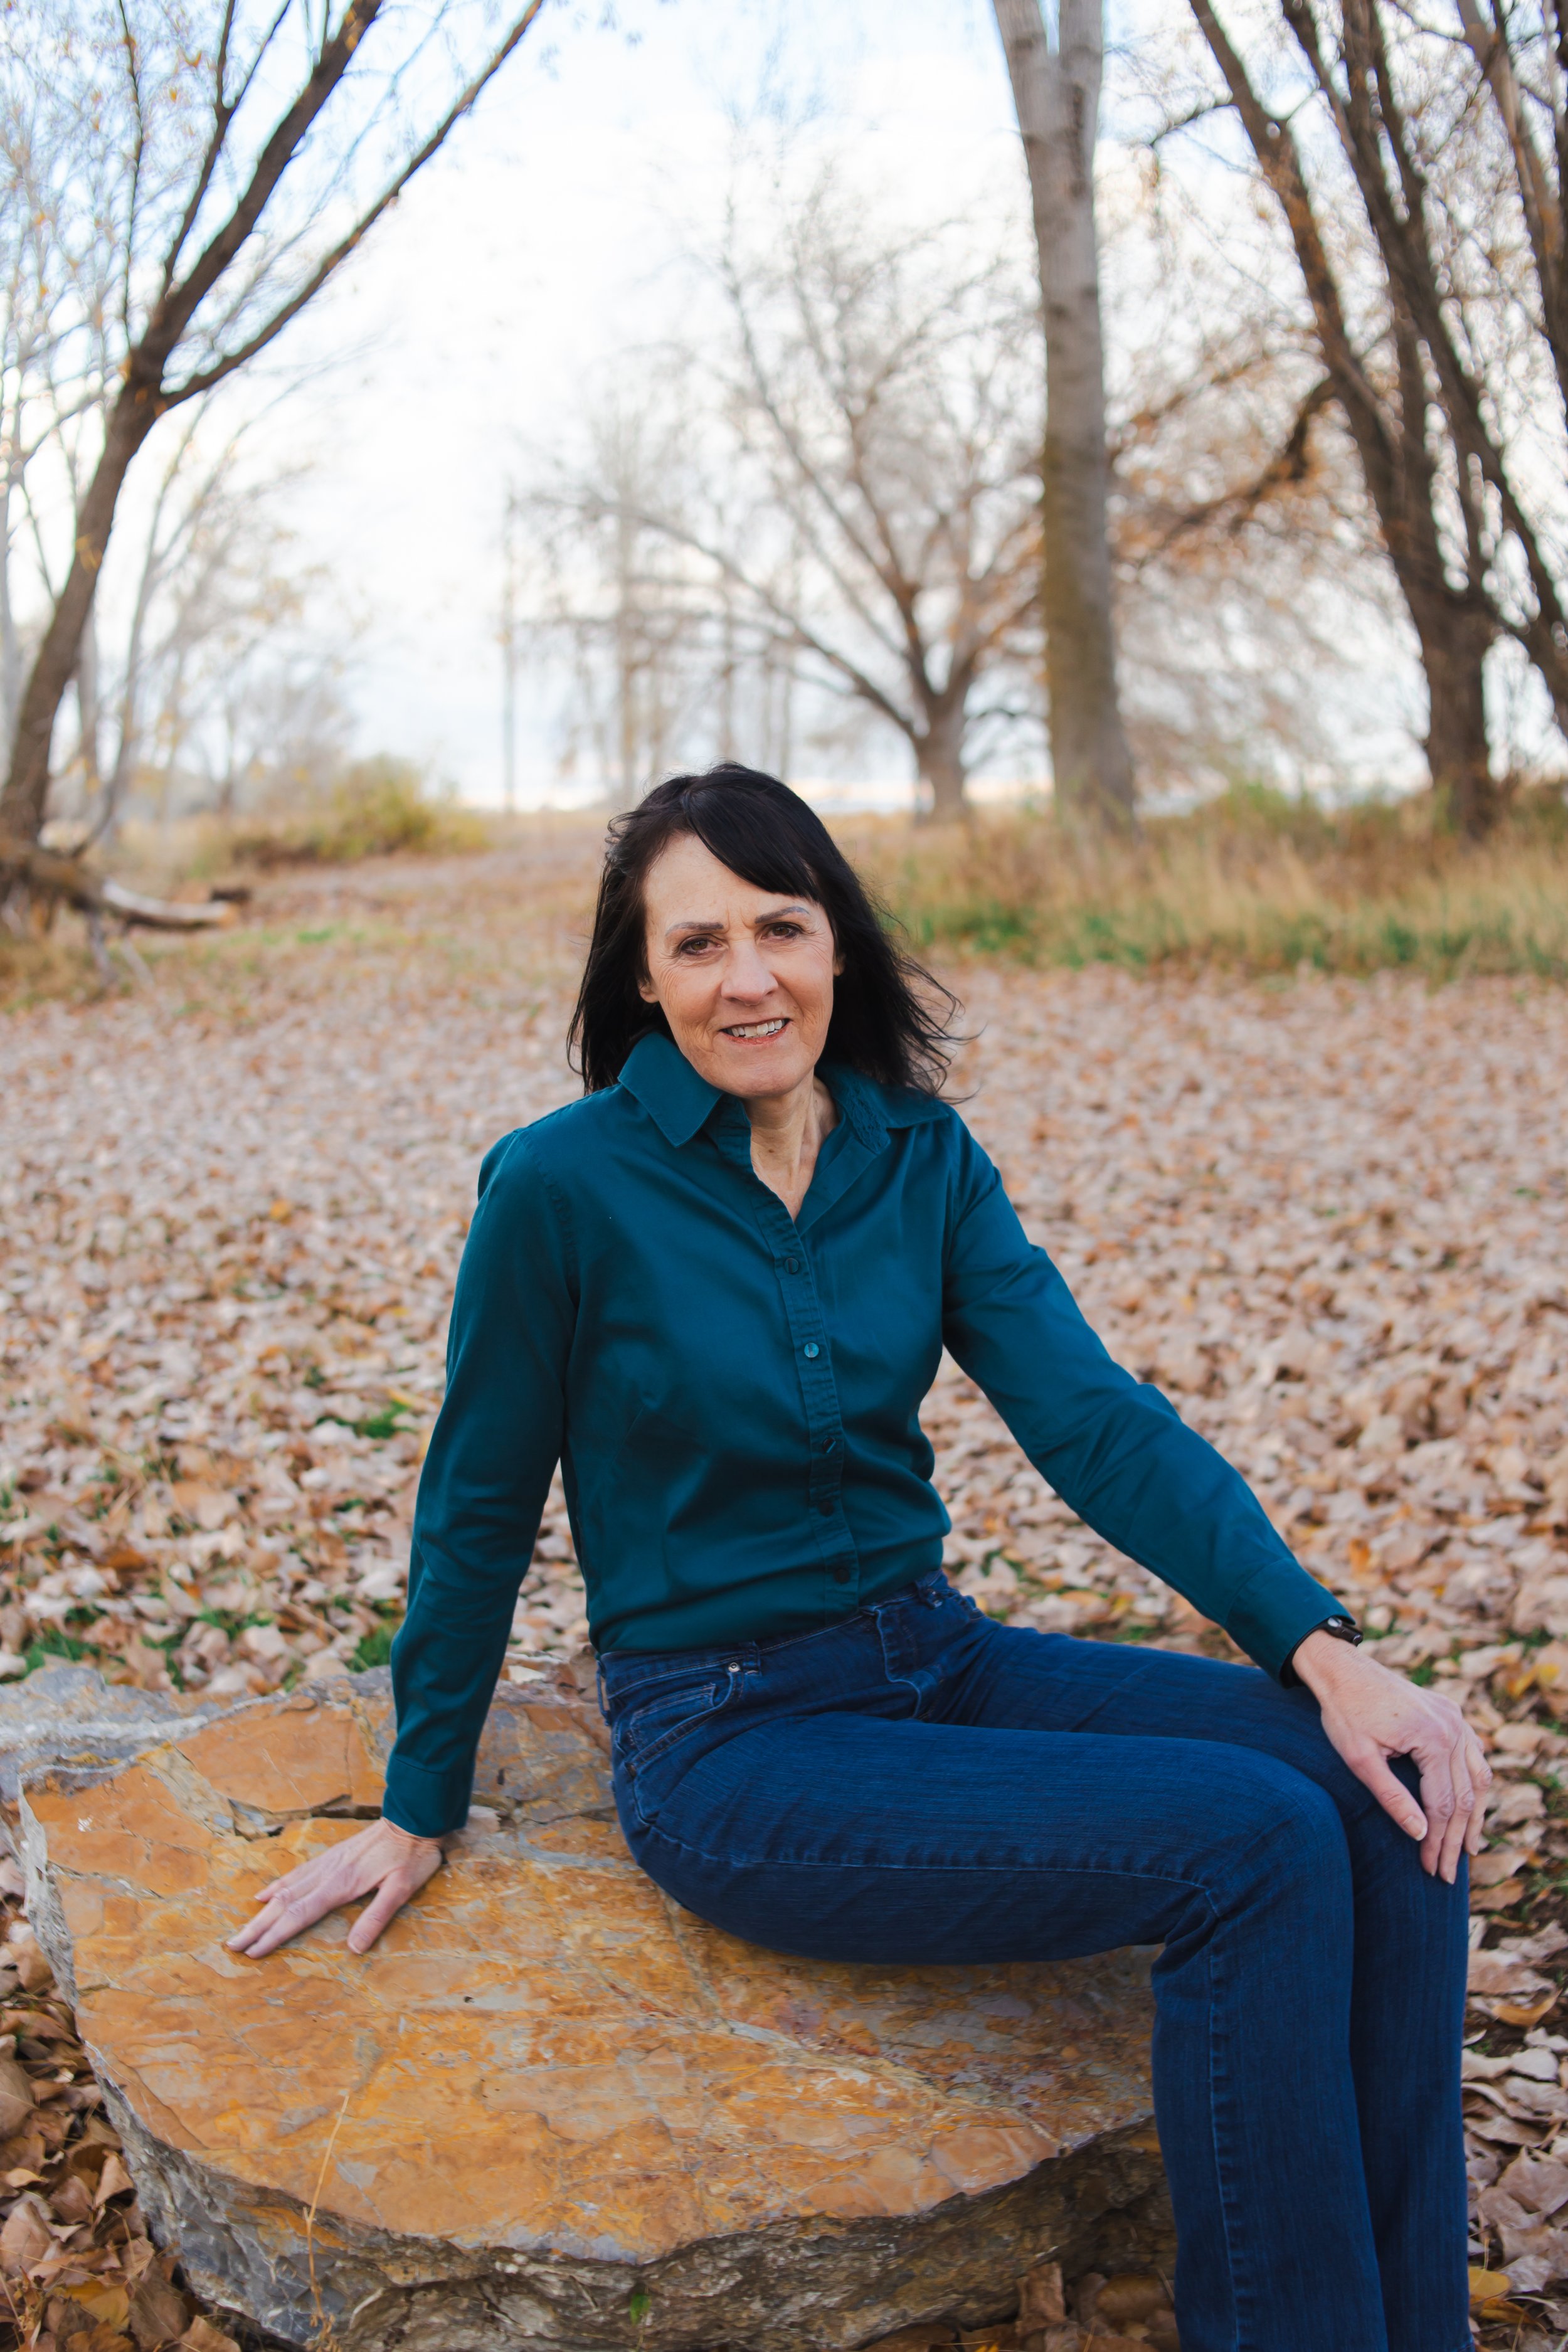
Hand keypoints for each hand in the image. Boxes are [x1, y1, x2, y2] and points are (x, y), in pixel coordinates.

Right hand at [226, 1817, 444, 1958]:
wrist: (413, 1818)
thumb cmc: (411, 1856)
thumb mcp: (402, 1889)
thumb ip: (377, 1917)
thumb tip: (354, 1949)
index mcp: (340, 1885)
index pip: (299, 1916)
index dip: (275, 1936)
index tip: (252, 1953)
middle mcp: (327, 1874)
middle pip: (283, 1905)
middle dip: (257, 1927)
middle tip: (232, 1946)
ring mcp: (326, 1863)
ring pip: (285, 1890)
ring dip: (261, 1911)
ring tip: (242, 1928)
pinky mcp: (330, 1856)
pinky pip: (296, 1874)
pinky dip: (276, 1887)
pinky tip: (264, 1895)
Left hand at [1292, 1629, 1491, 1883]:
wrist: (1342, 1670)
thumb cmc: (1344, 1713)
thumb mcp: (1360, 1759)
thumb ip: (1392, 1798)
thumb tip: (1421, 1835)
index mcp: (1434, 1739)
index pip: (1443, 1805)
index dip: (1438, 1842)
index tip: (1432, 1870)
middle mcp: (1454, 1728)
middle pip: (1465, 1797)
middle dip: (1456, 1839)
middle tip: (1449, 1874)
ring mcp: (1457, 1718)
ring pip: (1478, 1778)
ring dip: (1474, 1816)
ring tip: (1468, 1849)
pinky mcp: (1452, 1713)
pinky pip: (1474, 1755)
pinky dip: (1475, 1784)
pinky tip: (1471, 1805)